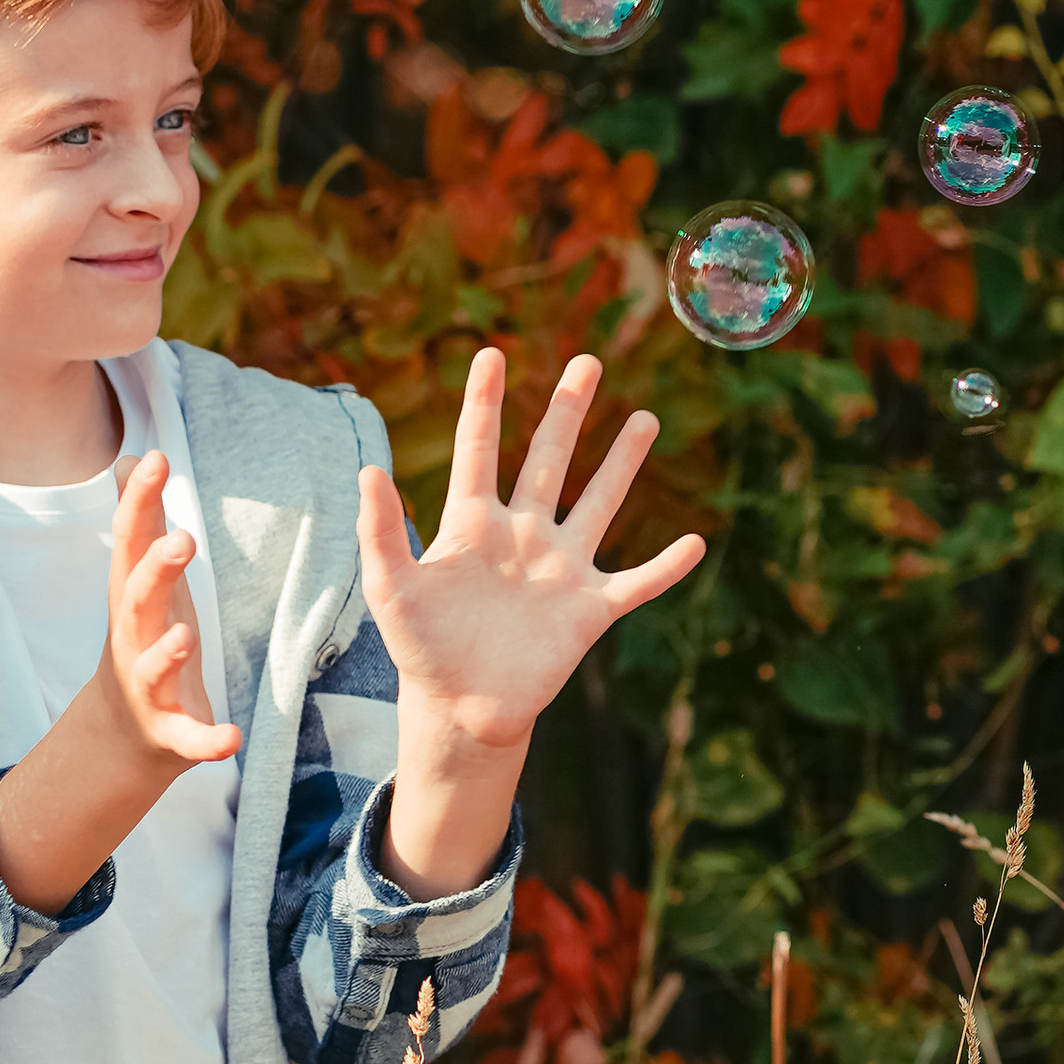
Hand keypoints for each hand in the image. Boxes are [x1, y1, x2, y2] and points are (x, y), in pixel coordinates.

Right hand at [92, 449, 241, 771]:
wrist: (122, 733)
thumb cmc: (141, 639)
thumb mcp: (138, 579)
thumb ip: (138, 522)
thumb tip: (130, 461)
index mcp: (132, 598)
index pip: (130, 543)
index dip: (138, 503)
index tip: (155, 460)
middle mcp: (133, 639)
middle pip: (137, 599)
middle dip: (156, 571)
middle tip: (182, 539)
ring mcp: (148, 687)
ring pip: (152, 668)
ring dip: (167, 652)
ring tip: (185, 636)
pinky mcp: (170, 732)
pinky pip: (189, 738)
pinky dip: (207, 741)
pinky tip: (231, 740)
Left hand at [357, 350, 705, 751]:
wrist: (460, 710)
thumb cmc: (420, 648)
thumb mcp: (390, 588)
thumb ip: (379, 532)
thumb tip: (369, 471)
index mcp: (472, 525)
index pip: (479, 449)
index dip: (484, 403)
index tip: (491, 354)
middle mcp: (522, 535)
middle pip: (548, 460)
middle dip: (567, 411)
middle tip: (587, 362)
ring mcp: (560, 570)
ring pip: (599, 504)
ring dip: (621, 463)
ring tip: (643, 419)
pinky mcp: (588, 610)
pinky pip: (636, 583)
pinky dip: (666, 568)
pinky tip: (695, 544)